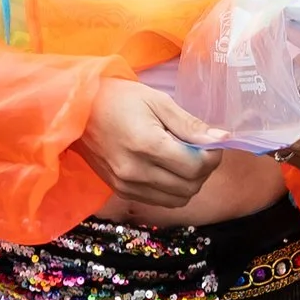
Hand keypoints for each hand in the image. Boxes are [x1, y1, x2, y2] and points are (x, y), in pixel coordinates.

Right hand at [78, 78, 221, 209]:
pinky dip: (171, 190)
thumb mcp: (157, 101)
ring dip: (189, 183)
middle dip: (204, 170)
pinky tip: (167, 169)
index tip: (211, 142)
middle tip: (199, 150)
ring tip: (183, 160)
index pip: (196, 166)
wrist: (77, 110)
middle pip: (190, 186)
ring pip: (178, 200)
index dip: (213, 156)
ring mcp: (126, 185)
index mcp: (146, 144)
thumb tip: (222, 139)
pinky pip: (159, 201)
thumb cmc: (118, 98)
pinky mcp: (121, 191)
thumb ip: (189, 124)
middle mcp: (136, 171)